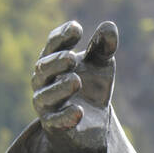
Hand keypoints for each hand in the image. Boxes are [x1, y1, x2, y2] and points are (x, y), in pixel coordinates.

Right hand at [31, 20, 117, 152]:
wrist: (91, 125)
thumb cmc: (91, 88)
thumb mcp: (100, 66)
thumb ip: (103, 48)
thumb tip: (110, 25)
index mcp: (54, 61)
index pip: (53, 45)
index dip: (62, 36)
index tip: (76, 28)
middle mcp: (44, 81)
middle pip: (44, 68)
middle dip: (56, 62)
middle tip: (72, 57)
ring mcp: (47, 104)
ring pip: (46, 95)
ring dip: (60, 88)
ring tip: (76, 81)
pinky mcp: (55, 127)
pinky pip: (56, 122)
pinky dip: (66, 116)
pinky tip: (79, 112)